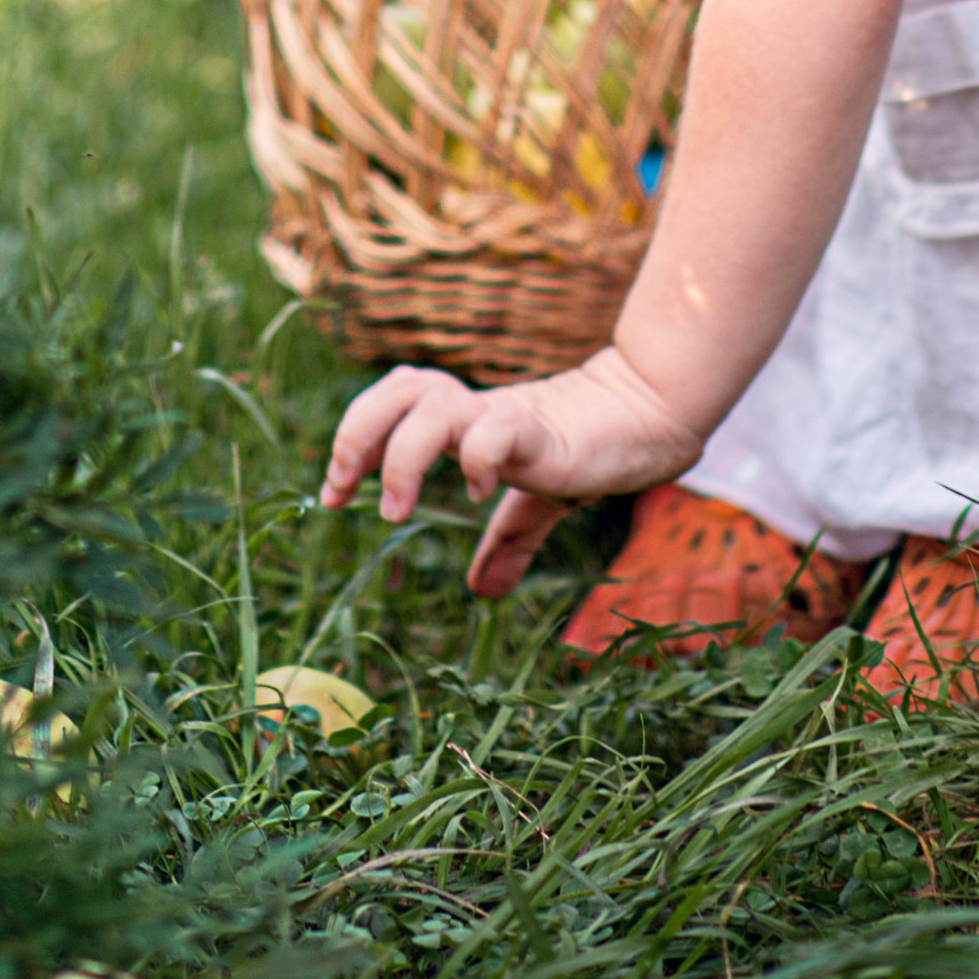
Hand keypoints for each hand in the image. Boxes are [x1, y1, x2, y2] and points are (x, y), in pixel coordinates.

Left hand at [319, 345, 705, 598]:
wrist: (648, 420)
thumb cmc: (589, 452)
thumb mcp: (539, 504)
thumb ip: (509, 541)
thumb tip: (486, 591)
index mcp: (468, 421)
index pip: (393, 403)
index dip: (354, 436)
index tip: (330, 491)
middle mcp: (479, 411)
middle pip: (401, 388)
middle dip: (357, 431)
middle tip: (339, 487)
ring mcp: (508, 418)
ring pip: (434, 406)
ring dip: (401, 455)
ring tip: (395, 509)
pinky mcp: (543, 432)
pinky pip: (496, 430)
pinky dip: (475, 458)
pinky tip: (477, 492)